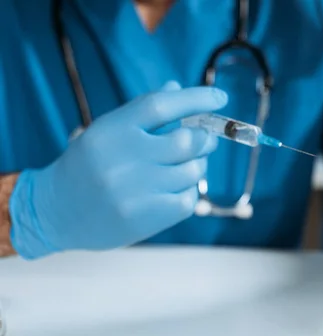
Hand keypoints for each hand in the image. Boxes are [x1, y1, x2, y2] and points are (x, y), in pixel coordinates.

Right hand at [9, 81, 226, 258]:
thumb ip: (143, 112)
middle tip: (203, 139)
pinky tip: (173, 190)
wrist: (56, 212)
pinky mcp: (146, 217)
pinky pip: (189, 199)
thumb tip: (178, 86)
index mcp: (112, 129)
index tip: (220, 97)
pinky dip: (189, 192)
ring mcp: (135, 190)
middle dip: (204, 138)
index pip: (162, 105)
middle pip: (187, 140)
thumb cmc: (89, 165)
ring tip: (182, 168)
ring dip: (197, 167)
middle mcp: (124, 158)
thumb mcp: (108, 131)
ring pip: (193, 171)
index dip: (197, 98)